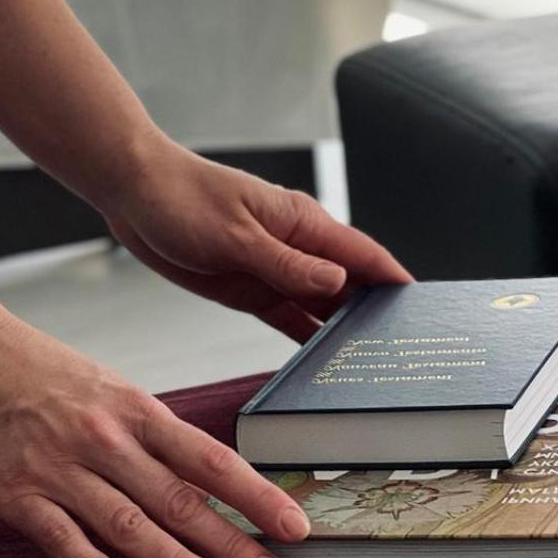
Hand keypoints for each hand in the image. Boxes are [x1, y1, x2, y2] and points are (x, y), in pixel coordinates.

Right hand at [0, 306, 312, 557]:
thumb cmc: (42, 371)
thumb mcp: (110, 390)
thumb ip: (151, 436)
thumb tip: (204, 481)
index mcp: (137, 410)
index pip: (211, 459)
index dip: (257, 495)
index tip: (296, 525)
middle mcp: (106, 440)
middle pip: (181, 500)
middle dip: (234, 543)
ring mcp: (61, 468)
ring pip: (130, 525)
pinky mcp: (16, 494)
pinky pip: (62, 539)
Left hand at [100, 138, 410, 340]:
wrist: (135, 193)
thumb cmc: (184, 198)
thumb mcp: (236, 236)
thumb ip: (287, 264)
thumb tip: (338, 285)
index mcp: (304, 224)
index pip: (364, 255)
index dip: (395, 280)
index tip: (422, 308)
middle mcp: (297, 248)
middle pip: (349, 285)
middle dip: (375, 312)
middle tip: (400, 350)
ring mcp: (275, 269)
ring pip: (321, 305)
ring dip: (341, 330)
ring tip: (368, 364)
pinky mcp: (250, 287)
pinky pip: (288, 316)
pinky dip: (305, 338)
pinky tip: (321, 362)